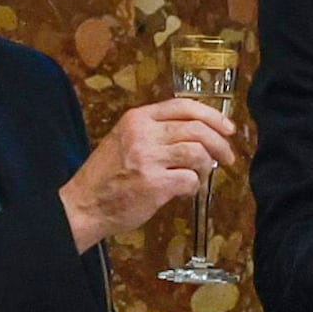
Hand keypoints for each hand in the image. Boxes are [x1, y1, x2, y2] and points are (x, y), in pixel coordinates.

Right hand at [58, 98, 234, 250]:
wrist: (84, 205)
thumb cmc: (107, 177)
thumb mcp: (125, 140)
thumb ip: (156, 133)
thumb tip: (198, 135)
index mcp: (137, 119)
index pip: (184, 106)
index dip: (212, 116)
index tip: (228, 128)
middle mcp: (143, 134)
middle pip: (197, 129)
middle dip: (220, 144)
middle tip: (227, 157)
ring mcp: (148, 158)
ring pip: (198, 153)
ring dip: (206, 166)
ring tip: (199, 176)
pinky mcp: (154, 184)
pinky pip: (191, 180)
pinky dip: (193, 187)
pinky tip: (183, 191)